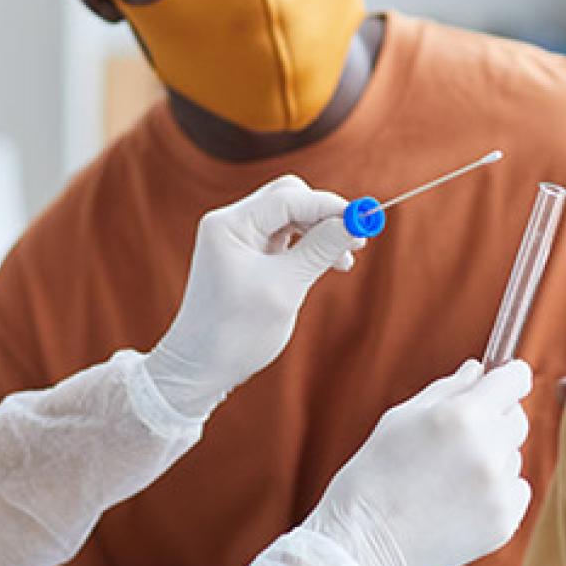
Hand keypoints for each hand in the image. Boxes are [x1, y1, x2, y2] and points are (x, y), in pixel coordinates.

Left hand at [146, 176, 363, 417]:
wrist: (201, 368)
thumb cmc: (235, 332)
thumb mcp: (285, 288)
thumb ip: (320, 249)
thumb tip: (355, 221)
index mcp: (229, 225)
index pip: (287, 198)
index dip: (329, 206)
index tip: (364, 219)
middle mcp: (231, 224)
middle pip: (289, 198)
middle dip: (324, 216)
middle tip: (356, 240)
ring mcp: (239, 240)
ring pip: (290, 217)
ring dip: (320, 233)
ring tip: (343, 262)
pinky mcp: (248, 256)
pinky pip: (285, 238)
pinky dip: (309, 247)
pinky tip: (326, 265)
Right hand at [305, 360, 532, 565]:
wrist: (362, 545)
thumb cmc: (373, 474)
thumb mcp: (401, 418)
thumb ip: (447, 389)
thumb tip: (479, 370)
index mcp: (464, 416)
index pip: (515, 379)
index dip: (508, 376)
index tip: (503, 380)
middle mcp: (488, 450)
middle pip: (518, 418)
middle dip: (495, 418)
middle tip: (459, 436)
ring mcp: (498, 490)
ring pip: (512, 457)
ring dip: (491, 458)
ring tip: (446, 477)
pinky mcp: (503, 523)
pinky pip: (515, 491)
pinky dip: (495, 492)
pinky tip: (457, 501)